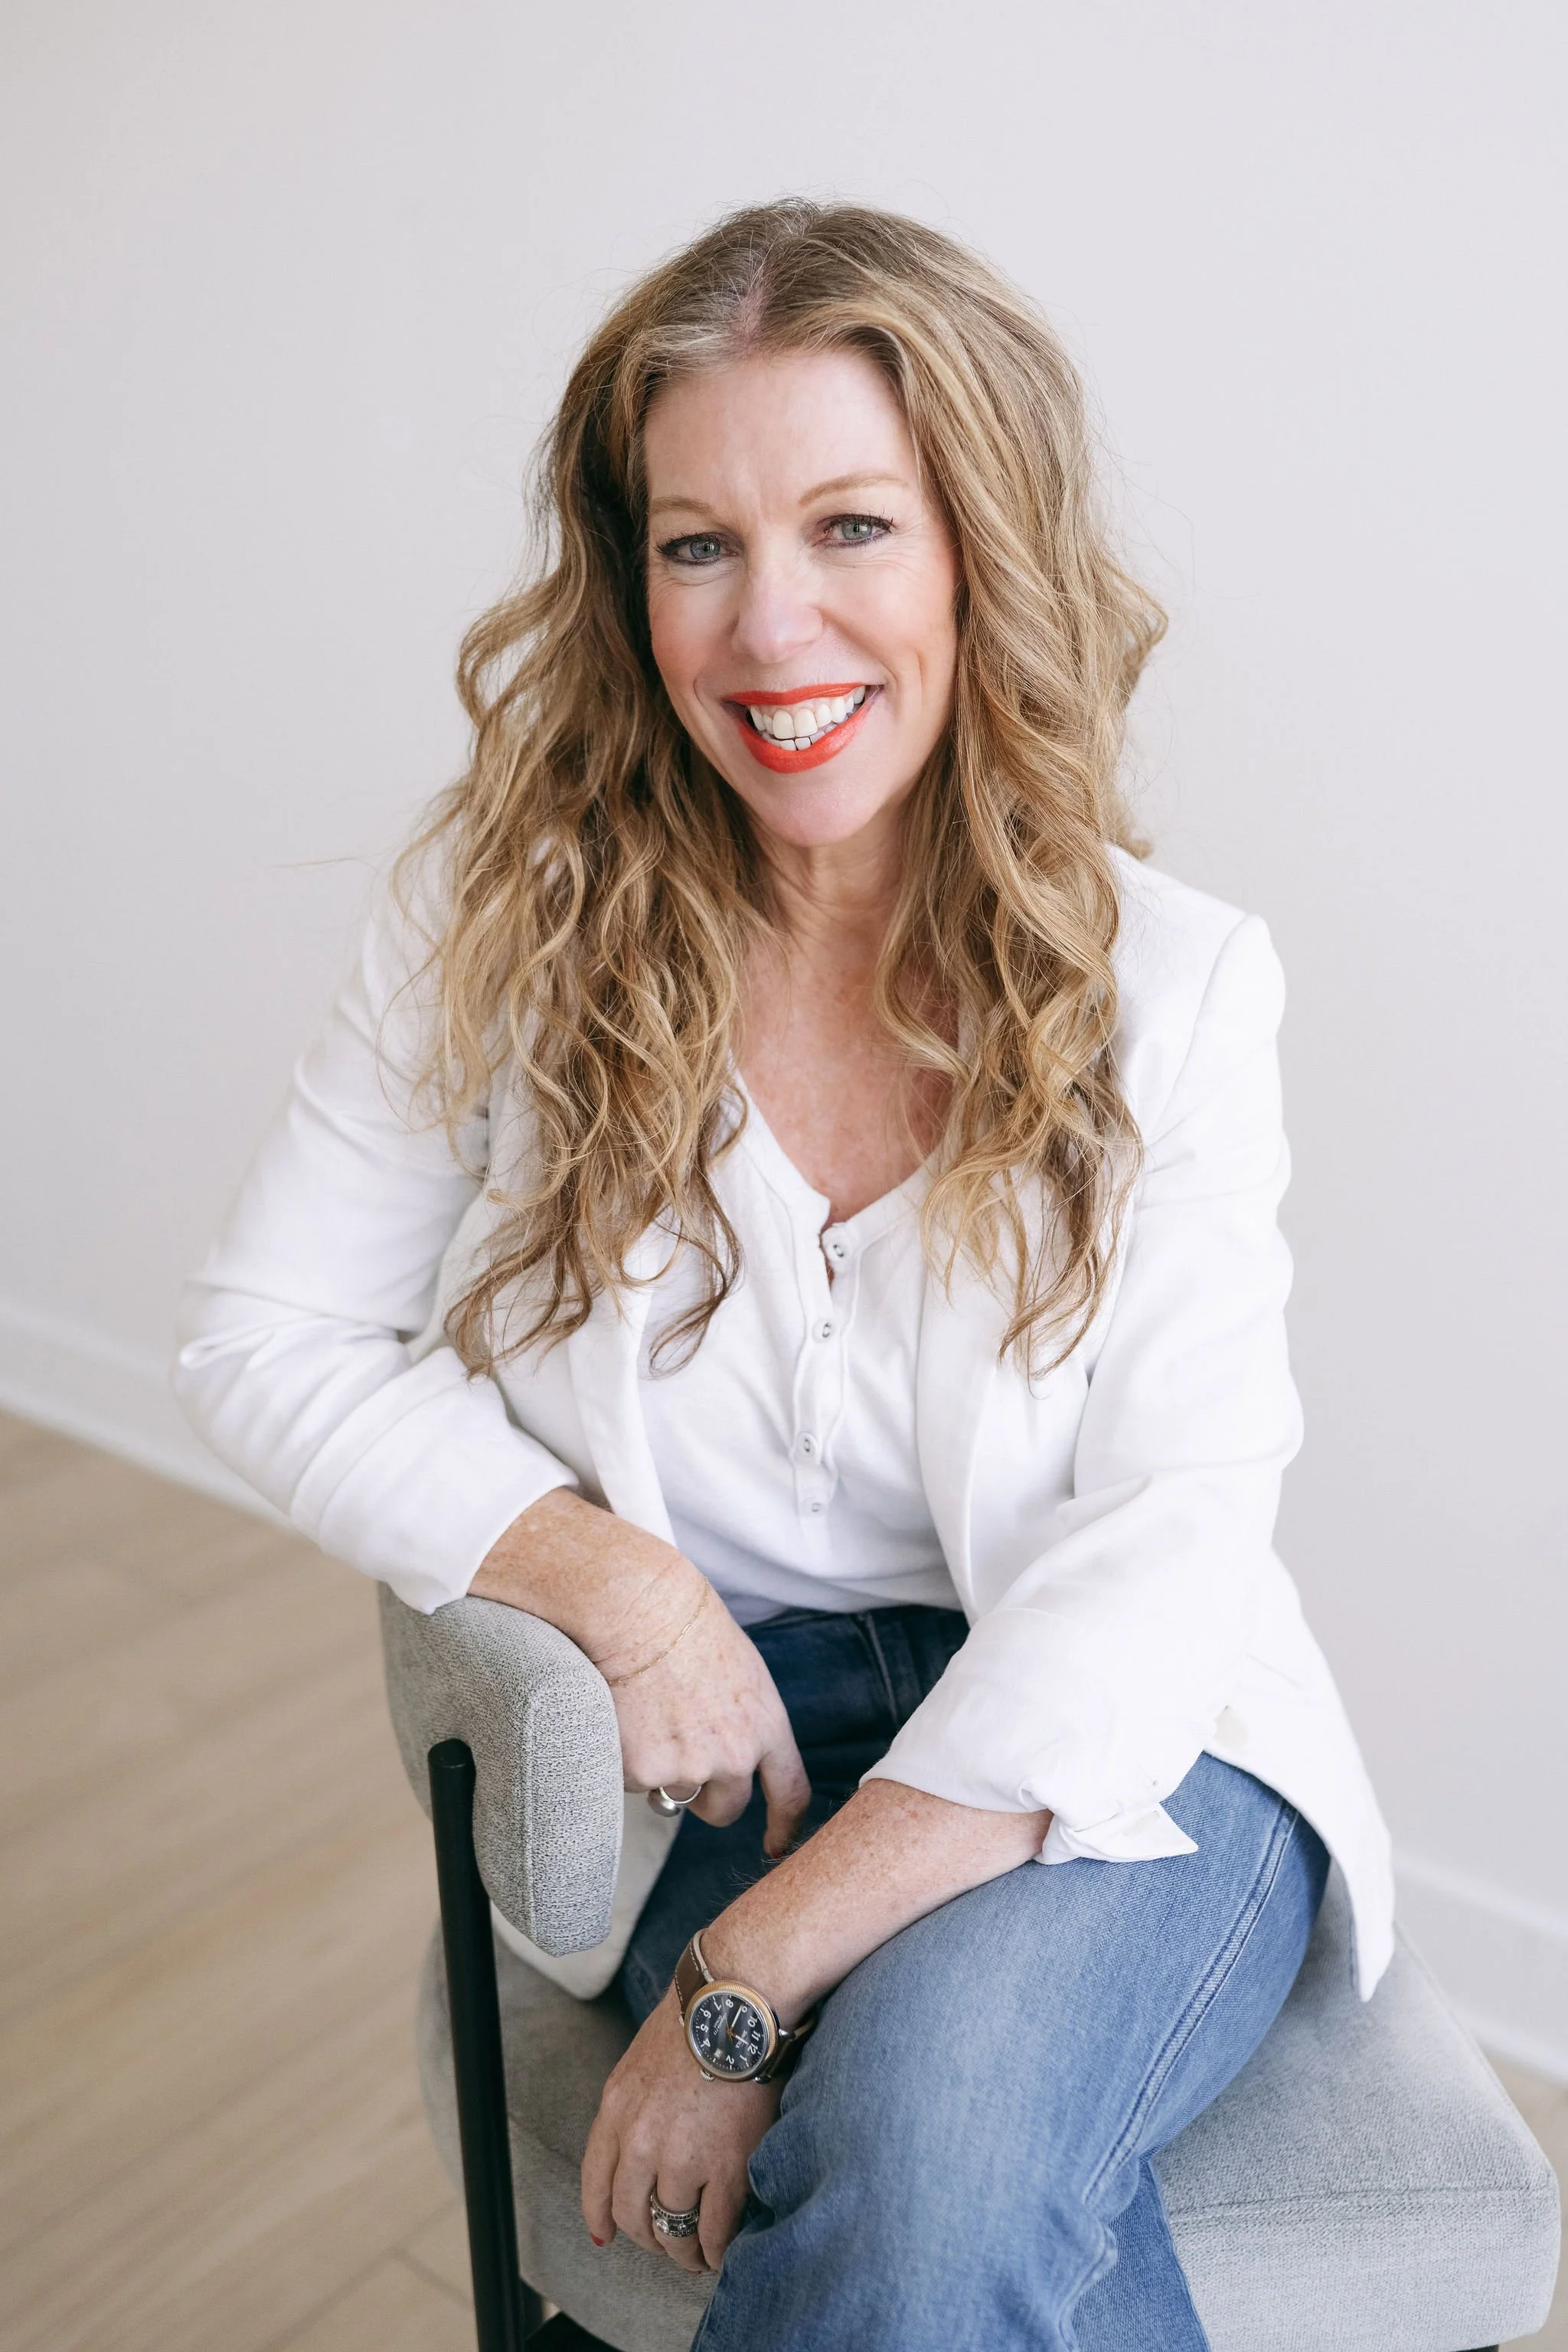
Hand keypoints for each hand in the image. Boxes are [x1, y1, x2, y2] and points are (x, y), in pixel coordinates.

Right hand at [470, 1488, 810, 1854]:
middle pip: (724, 1809)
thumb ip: (742, 1719)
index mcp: (765, 1726)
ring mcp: (684, 1768)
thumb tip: (726, 1755)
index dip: (785, 1825)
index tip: (775, 1844)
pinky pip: (628, 1780)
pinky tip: (618, 1713)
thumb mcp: (739, 1671)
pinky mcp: (639, 1772)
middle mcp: (731, 1757)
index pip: (790, 1793)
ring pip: (668, 1792)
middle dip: (705, 1796)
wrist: (635, 1608)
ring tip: (642, 1711)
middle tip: (680, 1758)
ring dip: (657, 1769)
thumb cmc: (683, 1623)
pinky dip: (620, 1757)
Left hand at [582, 1987, 775, 2272]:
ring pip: (673, 2231)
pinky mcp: (727, 2167)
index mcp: (615, 2111)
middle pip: (633, 2216)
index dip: (600, 2217)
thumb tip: (638, 2151)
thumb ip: (632, 2110)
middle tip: (667, 2243)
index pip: (596, 2182)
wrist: (735, 2003)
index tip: (606, 2235)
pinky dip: (716, 2249)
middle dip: (649, 2238)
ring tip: (698, 2256)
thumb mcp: (638, 2062)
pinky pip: (714, 2231)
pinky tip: (722, 2250)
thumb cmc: (694, 2021)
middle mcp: (640, 2143)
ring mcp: (683, 2159)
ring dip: (684, 2252)